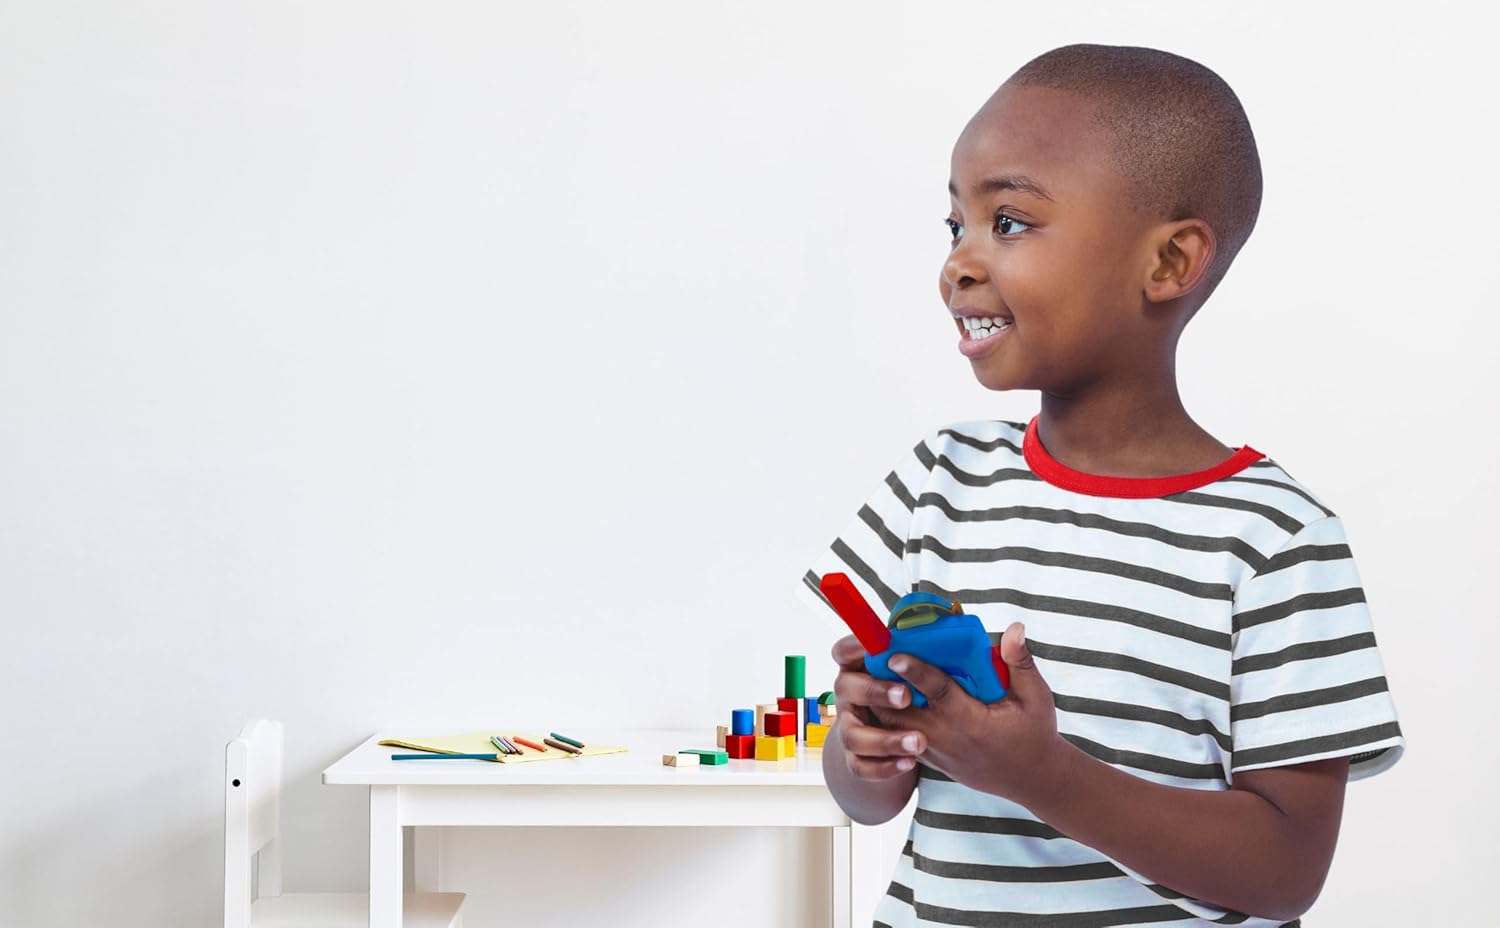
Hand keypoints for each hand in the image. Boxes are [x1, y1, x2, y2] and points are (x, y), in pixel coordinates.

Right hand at [829, 633, 925, 779]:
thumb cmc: (906, 688)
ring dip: (886, 739)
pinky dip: (885, 767)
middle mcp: (848, 695)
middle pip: (845, 688)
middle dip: (875, 691)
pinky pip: (862, 766)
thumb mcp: (907, 666)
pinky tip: (910, 762)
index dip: (854, 645)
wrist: (899, 729)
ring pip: (854, 735)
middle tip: (907, 696)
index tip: (876, 644)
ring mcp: (849, 726)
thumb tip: (941, 624)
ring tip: (920, 741)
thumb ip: (915, 650)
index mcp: (857, 667)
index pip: (843, 650)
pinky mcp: (856, 756)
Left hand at [869, 622, 1065, 803]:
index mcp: (971, 722)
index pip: (937, 693)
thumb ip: (1020, 663)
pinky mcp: (930, 757)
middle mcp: (947, 738)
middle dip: (883, 685)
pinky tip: (879, 695)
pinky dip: (887, 717)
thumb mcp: (1036, 698)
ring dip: (881, 701)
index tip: (895, 655)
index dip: (915, 672)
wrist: (1030, 779)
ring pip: (894, 726)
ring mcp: (935, 751)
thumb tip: (1015, 628)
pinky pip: (898, 737)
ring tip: (870, 671)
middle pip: (902, 710)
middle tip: (870, 655)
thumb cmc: (1034, 734)